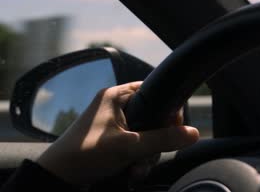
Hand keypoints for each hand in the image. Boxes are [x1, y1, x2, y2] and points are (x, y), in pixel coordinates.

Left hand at [37, 81, 198, 184]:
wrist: (56, 177)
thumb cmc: (85, 155)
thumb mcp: (129, 146)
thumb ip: (163, 139)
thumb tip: (193, 133)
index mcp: (116, 96)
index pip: (154, 91)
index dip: (168, 109)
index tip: (174, 128)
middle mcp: (115, 107)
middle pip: (153, 117)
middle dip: (155, 141)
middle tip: (149, 156)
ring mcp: (113, 125)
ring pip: (145, 135)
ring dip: (146, 155)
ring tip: (136, 170)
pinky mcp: (111, 141)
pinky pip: (135, 146)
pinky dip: (136, 160)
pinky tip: (131, 172)